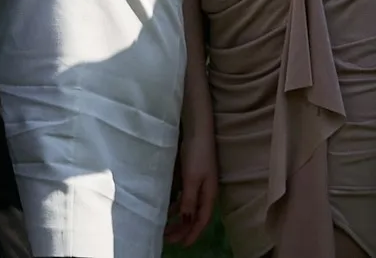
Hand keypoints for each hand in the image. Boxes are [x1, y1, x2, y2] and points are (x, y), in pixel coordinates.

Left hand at [164, 115, 217, 245]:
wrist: (198, 129)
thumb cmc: (197, 153)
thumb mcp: (192, 178)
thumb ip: (189, 200)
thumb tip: (186, 220)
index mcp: (209, 194)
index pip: (202, 221)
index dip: (192, 234)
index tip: (181, 246)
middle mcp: (206, 192)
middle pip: (196, 216)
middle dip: (183, 230)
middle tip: (168, 240)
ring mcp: (199, 183)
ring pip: (189, 208)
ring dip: (179, 219)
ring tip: (166, 228)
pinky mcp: (192, 176)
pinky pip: (185, 198)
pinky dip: (177, 206)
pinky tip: (168, 209)